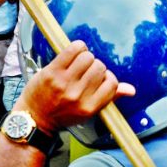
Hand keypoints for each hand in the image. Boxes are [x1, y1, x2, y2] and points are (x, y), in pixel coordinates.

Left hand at [15, 40, 135, 134]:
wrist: (34, 118)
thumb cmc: (63, 114)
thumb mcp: (88, 111)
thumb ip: (109, 98)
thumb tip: (131, 90)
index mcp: (90, 108)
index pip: (112, 83)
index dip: (107, 78)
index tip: (99, 80)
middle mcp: (78, 96)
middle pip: (100, 68)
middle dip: (95, 67)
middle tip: (85, 72)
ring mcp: (64, 83)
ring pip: (88, 57)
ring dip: (85, 57)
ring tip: (78, 63)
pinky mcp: (52, 72)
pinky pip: (73, 50)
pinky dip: (77, 47)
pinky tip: (74, 52)